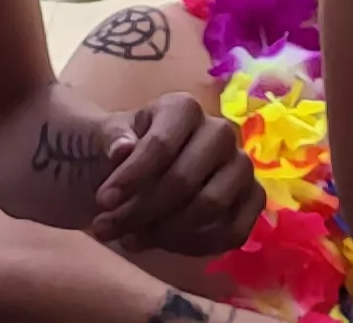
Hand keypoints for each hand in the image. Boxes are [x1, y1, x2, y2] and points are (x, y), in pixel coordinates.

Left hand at [91, 93, 258, 257]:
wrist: (138, 171)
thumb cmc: (120, 149)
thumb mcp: (100, 135)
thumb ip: (107, 137)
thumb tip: (122, 148)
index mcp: (183, 108)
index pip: (161, 145)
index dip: (131, 177)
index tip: (103, 201)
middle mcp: (219, 132)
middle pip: (185, 180)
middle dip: (141, 210)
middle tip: (106, 228)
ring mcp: (240, 166)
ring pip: (210, 207)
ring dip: (164, 232)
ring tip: (128, 238)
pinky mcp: (253, 199)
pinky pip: (232, 231)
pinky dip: (193, 246)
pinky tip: (159, 243)